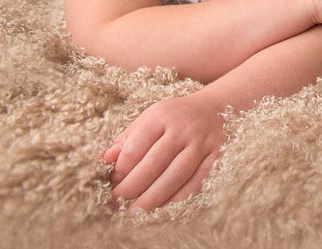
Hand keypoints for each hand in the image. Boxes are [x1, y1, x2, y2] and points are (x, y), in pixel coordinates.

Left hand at [104, 91, 225, 210]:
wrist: (215, 109)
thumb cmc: (174, 117)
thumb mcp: (149, 118)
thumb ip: (127, 138)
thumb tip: (105, 159)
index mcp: (162, 116)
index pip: (136, 147)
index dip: (121, 169)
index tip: (113, 181)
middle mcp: (184, 128)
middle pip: (155, 163)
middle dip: (133, 186)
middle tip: (119, 200)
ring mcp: (202, 143)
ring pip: (176, 175)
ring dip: (154, 197)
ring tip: (137, 211)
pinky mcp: (216, 157)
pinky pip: (196, 182)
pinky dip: (178, 198)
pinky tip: (163, 206)